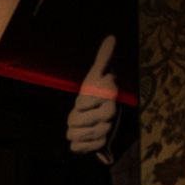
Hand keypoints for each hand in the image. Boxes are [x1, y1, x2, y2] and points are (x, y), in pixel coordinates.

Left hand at [66, 34, 118, 158]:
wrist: (104, 119)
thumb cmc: (97, 93)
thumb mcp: (97, 75)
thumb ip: (103, 58)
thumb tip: (111, 37)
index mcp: (108, 95)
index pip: (82, 102)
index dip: (80, 104)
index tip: (84, 102)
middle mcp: (110, 112)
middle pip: (77, 120)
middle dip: (74, 119)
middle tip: (79, 115)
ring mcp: (106, 130)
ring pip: (76, 134)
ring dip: (74, 131)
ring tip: (79, 126)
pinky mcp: (100, 146)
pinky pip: (79, 147)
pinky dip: (77, 145)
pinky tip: (81, 139)